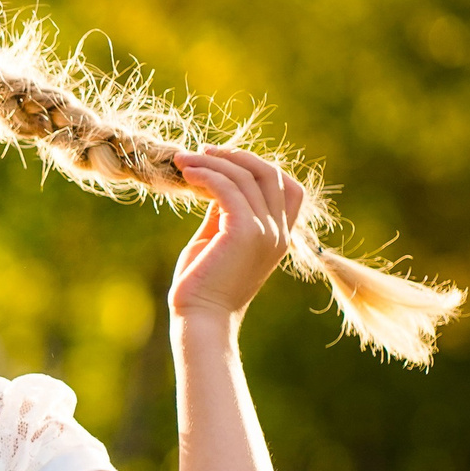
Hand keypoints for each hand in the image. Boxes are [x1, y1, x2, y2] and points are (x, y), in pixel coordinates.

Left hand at [169, 146, 307, 324]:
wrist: (200, 319)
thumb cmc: (202, 284)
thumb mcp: (218, 240)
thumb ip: (224, 212)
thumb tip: (215, 182)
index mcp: (278, 236)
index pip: (287, 187)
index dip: (258, 166)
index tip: (223, 160)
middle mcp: (278, 232)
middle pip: (269, 173)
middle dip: (235, 157)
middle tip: (201, 151)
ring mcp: (265, 231)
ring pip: (245, 177)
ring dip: (212, 162)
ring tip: (182, 160)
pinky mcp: (245, 231)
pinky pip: (228, 188)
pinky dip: (207, 175)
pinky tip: (186, 174)